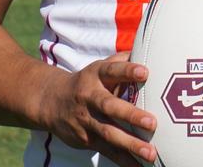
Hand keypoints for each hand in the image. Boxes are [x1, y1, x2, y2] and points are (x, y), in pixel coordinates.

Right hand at [38, 53, 157, 166]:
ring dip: (130, 144)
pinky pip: (106, 150)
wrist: (50, 101)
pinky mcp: (85, 139)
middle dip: (131, 115)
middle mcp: (89, 97)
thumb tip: (149, 48)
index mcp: (96, 75)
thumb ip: (123, 61)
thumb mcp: (100, 67)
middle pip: (110, 106)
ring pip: (108, 133)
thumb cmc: (88, 82)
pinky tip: (139, 166)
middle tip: (152, 123)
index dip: (128, 71)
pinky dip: (122, 159)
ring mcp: (85, 120)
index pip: (112, 70)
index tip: (145, 72)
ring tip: (151, 153)